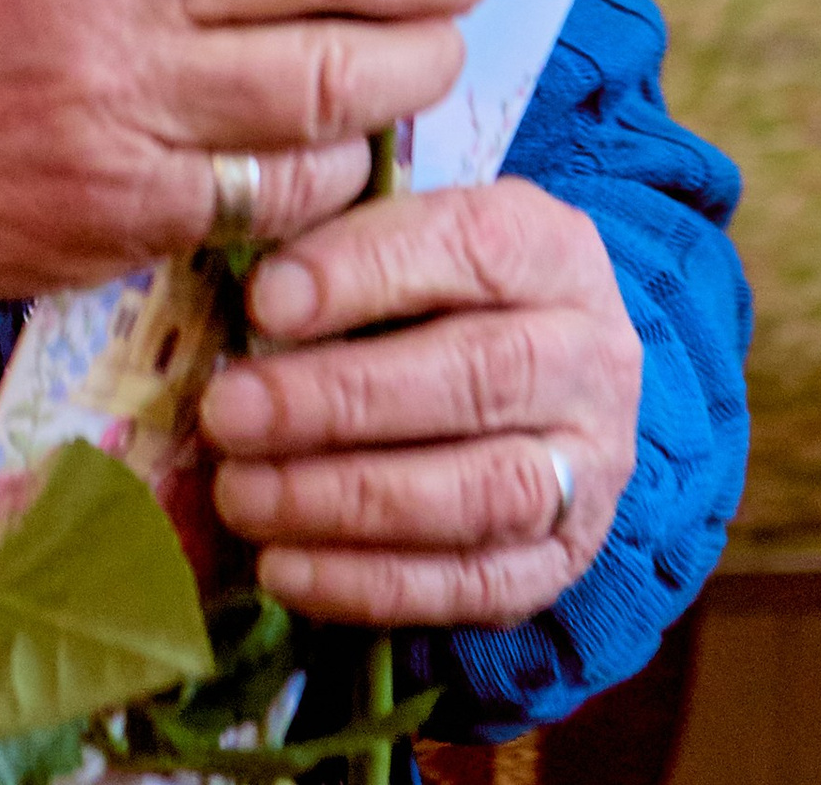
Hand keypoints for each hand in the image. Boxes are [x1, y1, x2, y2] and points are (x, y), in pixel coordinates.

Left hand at [199, 177, 639, 628]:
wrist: (540, 376)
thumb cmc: (440, 290)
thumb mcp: (410, 235)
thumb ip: (340, 244)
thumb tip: (243, 289)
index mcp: (553, 250)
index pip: (469, 245)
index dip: (363, 272)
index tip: (262, 303)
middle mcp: (591, 357)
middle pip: (475, 376)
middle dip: (339, 399)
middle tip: (229, 414)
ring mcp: (589, 469)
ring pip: (478, 491)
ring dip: (346, 500)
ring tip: (241, 496)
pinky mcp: (561, 562)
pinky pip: (472, 586)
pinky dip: (370, 583)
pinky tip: (282, 567)